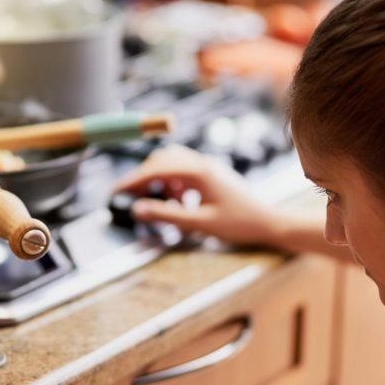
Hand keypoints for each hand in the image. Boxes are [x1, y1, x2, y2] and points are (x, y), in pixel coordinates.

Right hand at [112, 145, 277, 245]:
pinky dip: (173, 182)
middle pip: (162, 160)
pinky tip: (178, 201)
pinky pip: (184, 170)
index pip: (157, 169)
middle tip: (130, 197)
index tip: (116, 191)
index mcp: (199, 172)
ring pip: (172, 162)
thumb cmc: (239, 224)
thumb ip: (167, 215)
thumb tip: (137, 209)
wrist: (268, 222)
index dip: (133, 180)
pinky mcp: (212, 173)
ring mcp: (208, 166)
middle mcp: (202, 163)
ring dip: (159, 178)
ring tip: (156, 201)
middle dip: (143, 177)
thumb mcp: (199, 223)